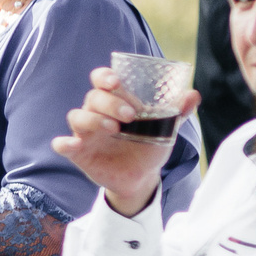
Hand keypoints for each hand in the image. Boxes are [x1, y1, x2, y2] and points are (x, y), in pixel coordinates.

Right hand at [52, 68, 199, 216]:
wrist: (142, 178)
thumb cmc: (148, 145)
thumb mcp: (164, 128)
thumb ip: (176, 112)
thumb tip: (193, 94)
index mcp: (114, 101)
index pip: (102, 80)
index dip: (104, 77)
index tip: (116, 81)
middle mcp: (96, 113)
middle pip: (93, 97)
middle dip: (110, 102)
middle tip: (130, 114)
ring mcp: (86, 132)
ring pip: (77, 116)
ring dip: (93, 119)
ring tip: (114, 128)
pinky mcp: (79, 153)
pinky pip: (62, 144)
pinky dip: (64, 142)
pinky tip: (73, 144)